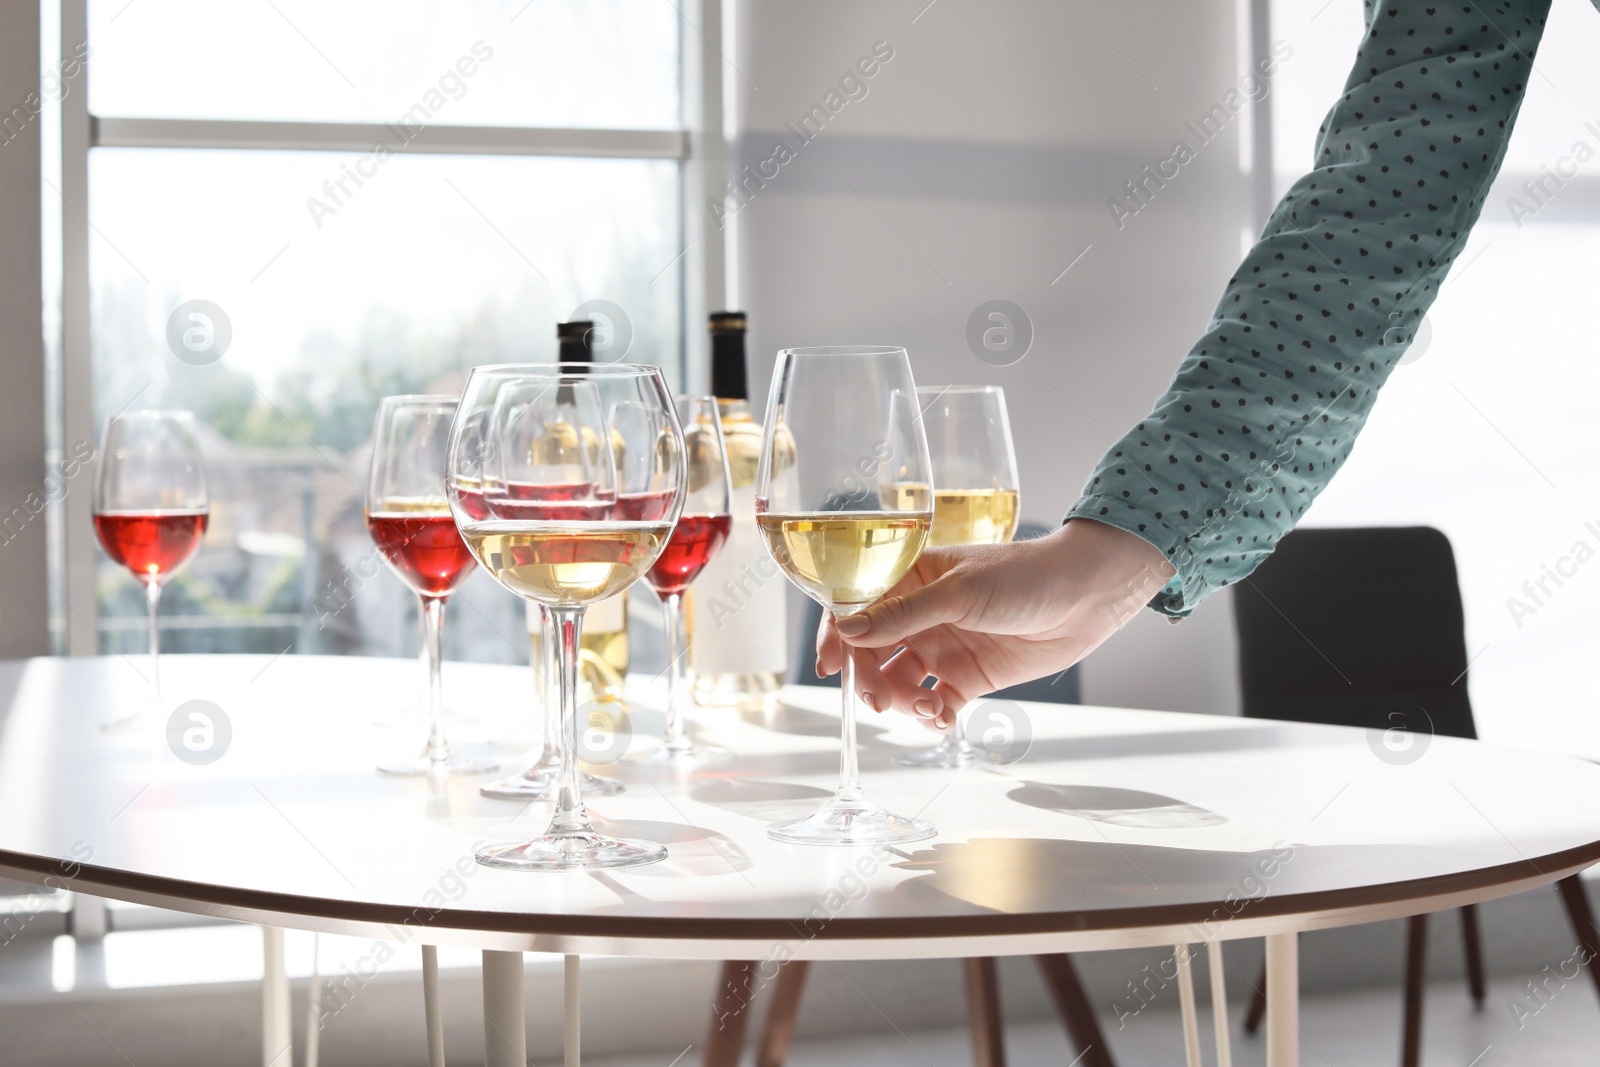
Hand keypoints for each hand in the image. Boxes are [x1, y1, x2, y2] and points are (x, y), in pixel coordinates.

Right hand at [816, 518, 1174, 731]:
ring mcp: (942, 648)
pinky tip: (943, 718)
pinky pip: (934, 704)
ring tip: (928, 706)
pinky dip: (932, 717)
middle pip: (872, 654)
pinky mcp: (967, 678)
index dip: (836, 637)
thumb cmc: (1024, 576)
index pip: (856, 609)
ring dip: (902, 702)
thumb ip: (903, 615)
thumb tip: (847, 631)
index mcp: (910, 581)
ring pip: (899, 683)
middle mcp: (919, 617)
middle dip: (870, 680)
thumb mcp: (959, 592)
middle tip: (879, 702)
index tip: (829, 667)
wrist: (1085, 598)